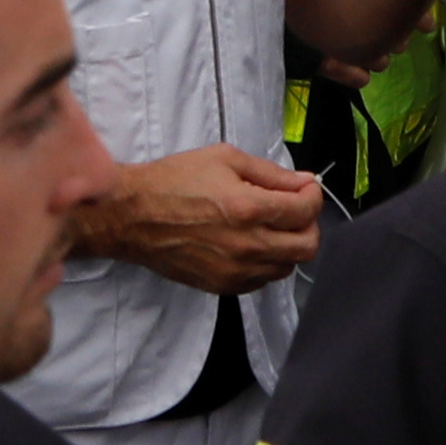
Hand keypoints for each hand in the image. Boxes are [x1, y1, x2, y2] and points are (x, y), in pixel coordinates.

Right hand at [74, 142, 324, 295]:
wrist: (133, 216)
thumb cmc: (173, 181)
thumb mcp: (223, 158)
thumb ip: (270, 173)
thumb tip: (304, 182)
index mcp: (249, 208)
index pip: (306, 210)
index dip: (313, 195)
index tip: (305, 188)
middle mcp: (248, 245)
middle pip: (307, 246)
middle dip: (309, 224)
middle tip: (294, 210)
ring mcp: (236, 270)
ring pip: (288, 266)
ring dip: (289, 245)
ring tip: (269, 226)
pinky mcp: (224, 286)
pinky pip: (263, 280)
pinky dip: (267, 262)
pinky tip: (251, 243)